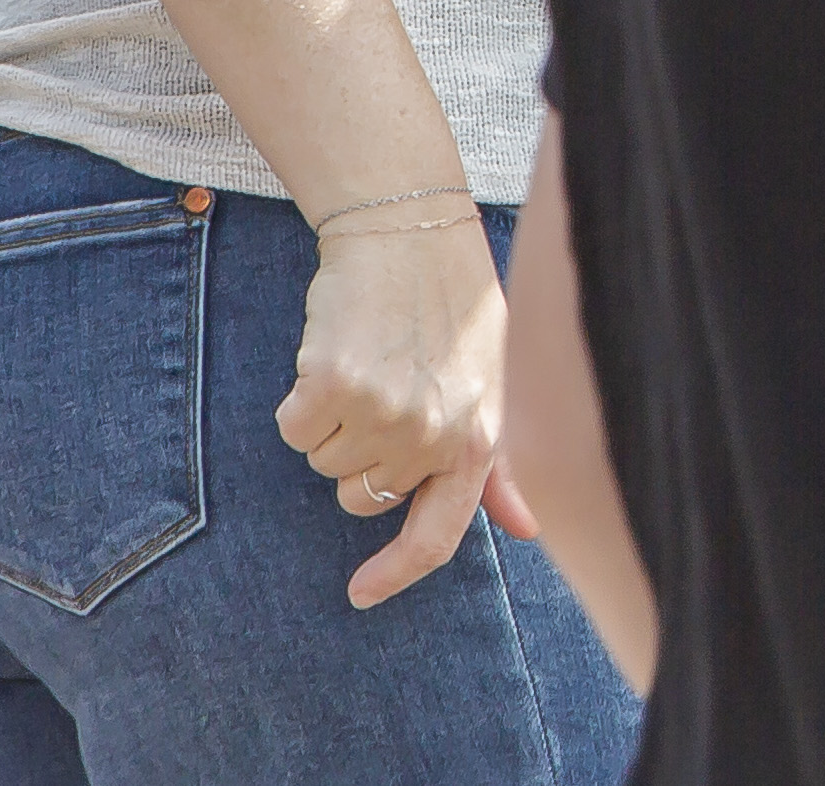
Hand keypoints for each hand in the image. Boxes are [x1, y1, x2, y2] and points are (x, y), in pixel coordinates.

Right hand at [275, 216, 508, 606]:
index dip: (397, 573)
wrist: (409, 230)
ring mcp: (383, 413)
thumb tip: (529, 528)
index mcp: (480, 439)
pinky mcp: (332, 388)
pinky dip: (300, 401)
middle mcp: (433, 435)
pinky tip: (332, 355)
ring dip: (332, 423)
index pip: (439, 535)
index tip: (362, 594)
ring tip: (367, 363)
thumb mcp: (497, 381)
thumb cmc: (454, 305)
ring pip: (324, 463)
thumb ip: (504, 464)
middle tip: (385, 389)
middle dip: (362, 455)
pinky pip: (294, 430)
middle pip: (362, 496)